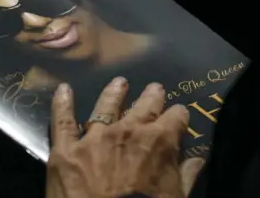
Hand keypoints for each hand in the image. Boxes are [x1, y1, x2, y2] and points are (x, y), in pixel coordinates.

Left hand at [46, 77, 203, 197]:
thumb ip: (186, 176)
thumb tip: (198, 160)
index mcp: (159, 141)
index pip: (176, 117)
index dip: (179, 116)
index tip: (179, 116)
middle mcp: (127, 130)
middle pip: (144, 105)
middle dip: (152, 96)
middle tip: (154, 89)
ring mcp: (94, 137)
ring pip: (105, 105)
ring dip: (114, 92)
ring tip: (119, 83)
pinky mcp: (66, 149)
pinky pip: (62, 121)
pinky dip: (62, 103)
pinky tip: (63, 89)